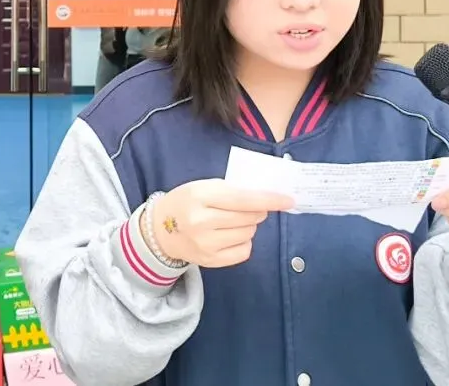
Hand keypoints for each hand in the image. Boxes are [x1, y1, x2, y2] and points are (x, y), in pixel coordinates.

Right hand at [146, 180, 292, 267]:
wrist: (160, 230)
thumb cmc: (186, 202)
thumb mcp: (202, 187)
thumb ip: (231, 190)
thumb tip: (267, 198)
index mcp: (199, 197)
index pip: (243, 199)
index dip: (269, 199)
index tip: (289, 200)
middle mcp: (202, 222)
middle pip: (249, 217)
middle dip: (257, 211)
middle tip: (248, 208)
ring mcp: (206, 244)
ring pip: (249, 233)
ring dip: (249, 225)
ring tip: (232, 221)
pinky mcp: (210, 261)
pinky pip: (244, 251)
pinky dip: (243, 241)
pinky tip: (230, 235)